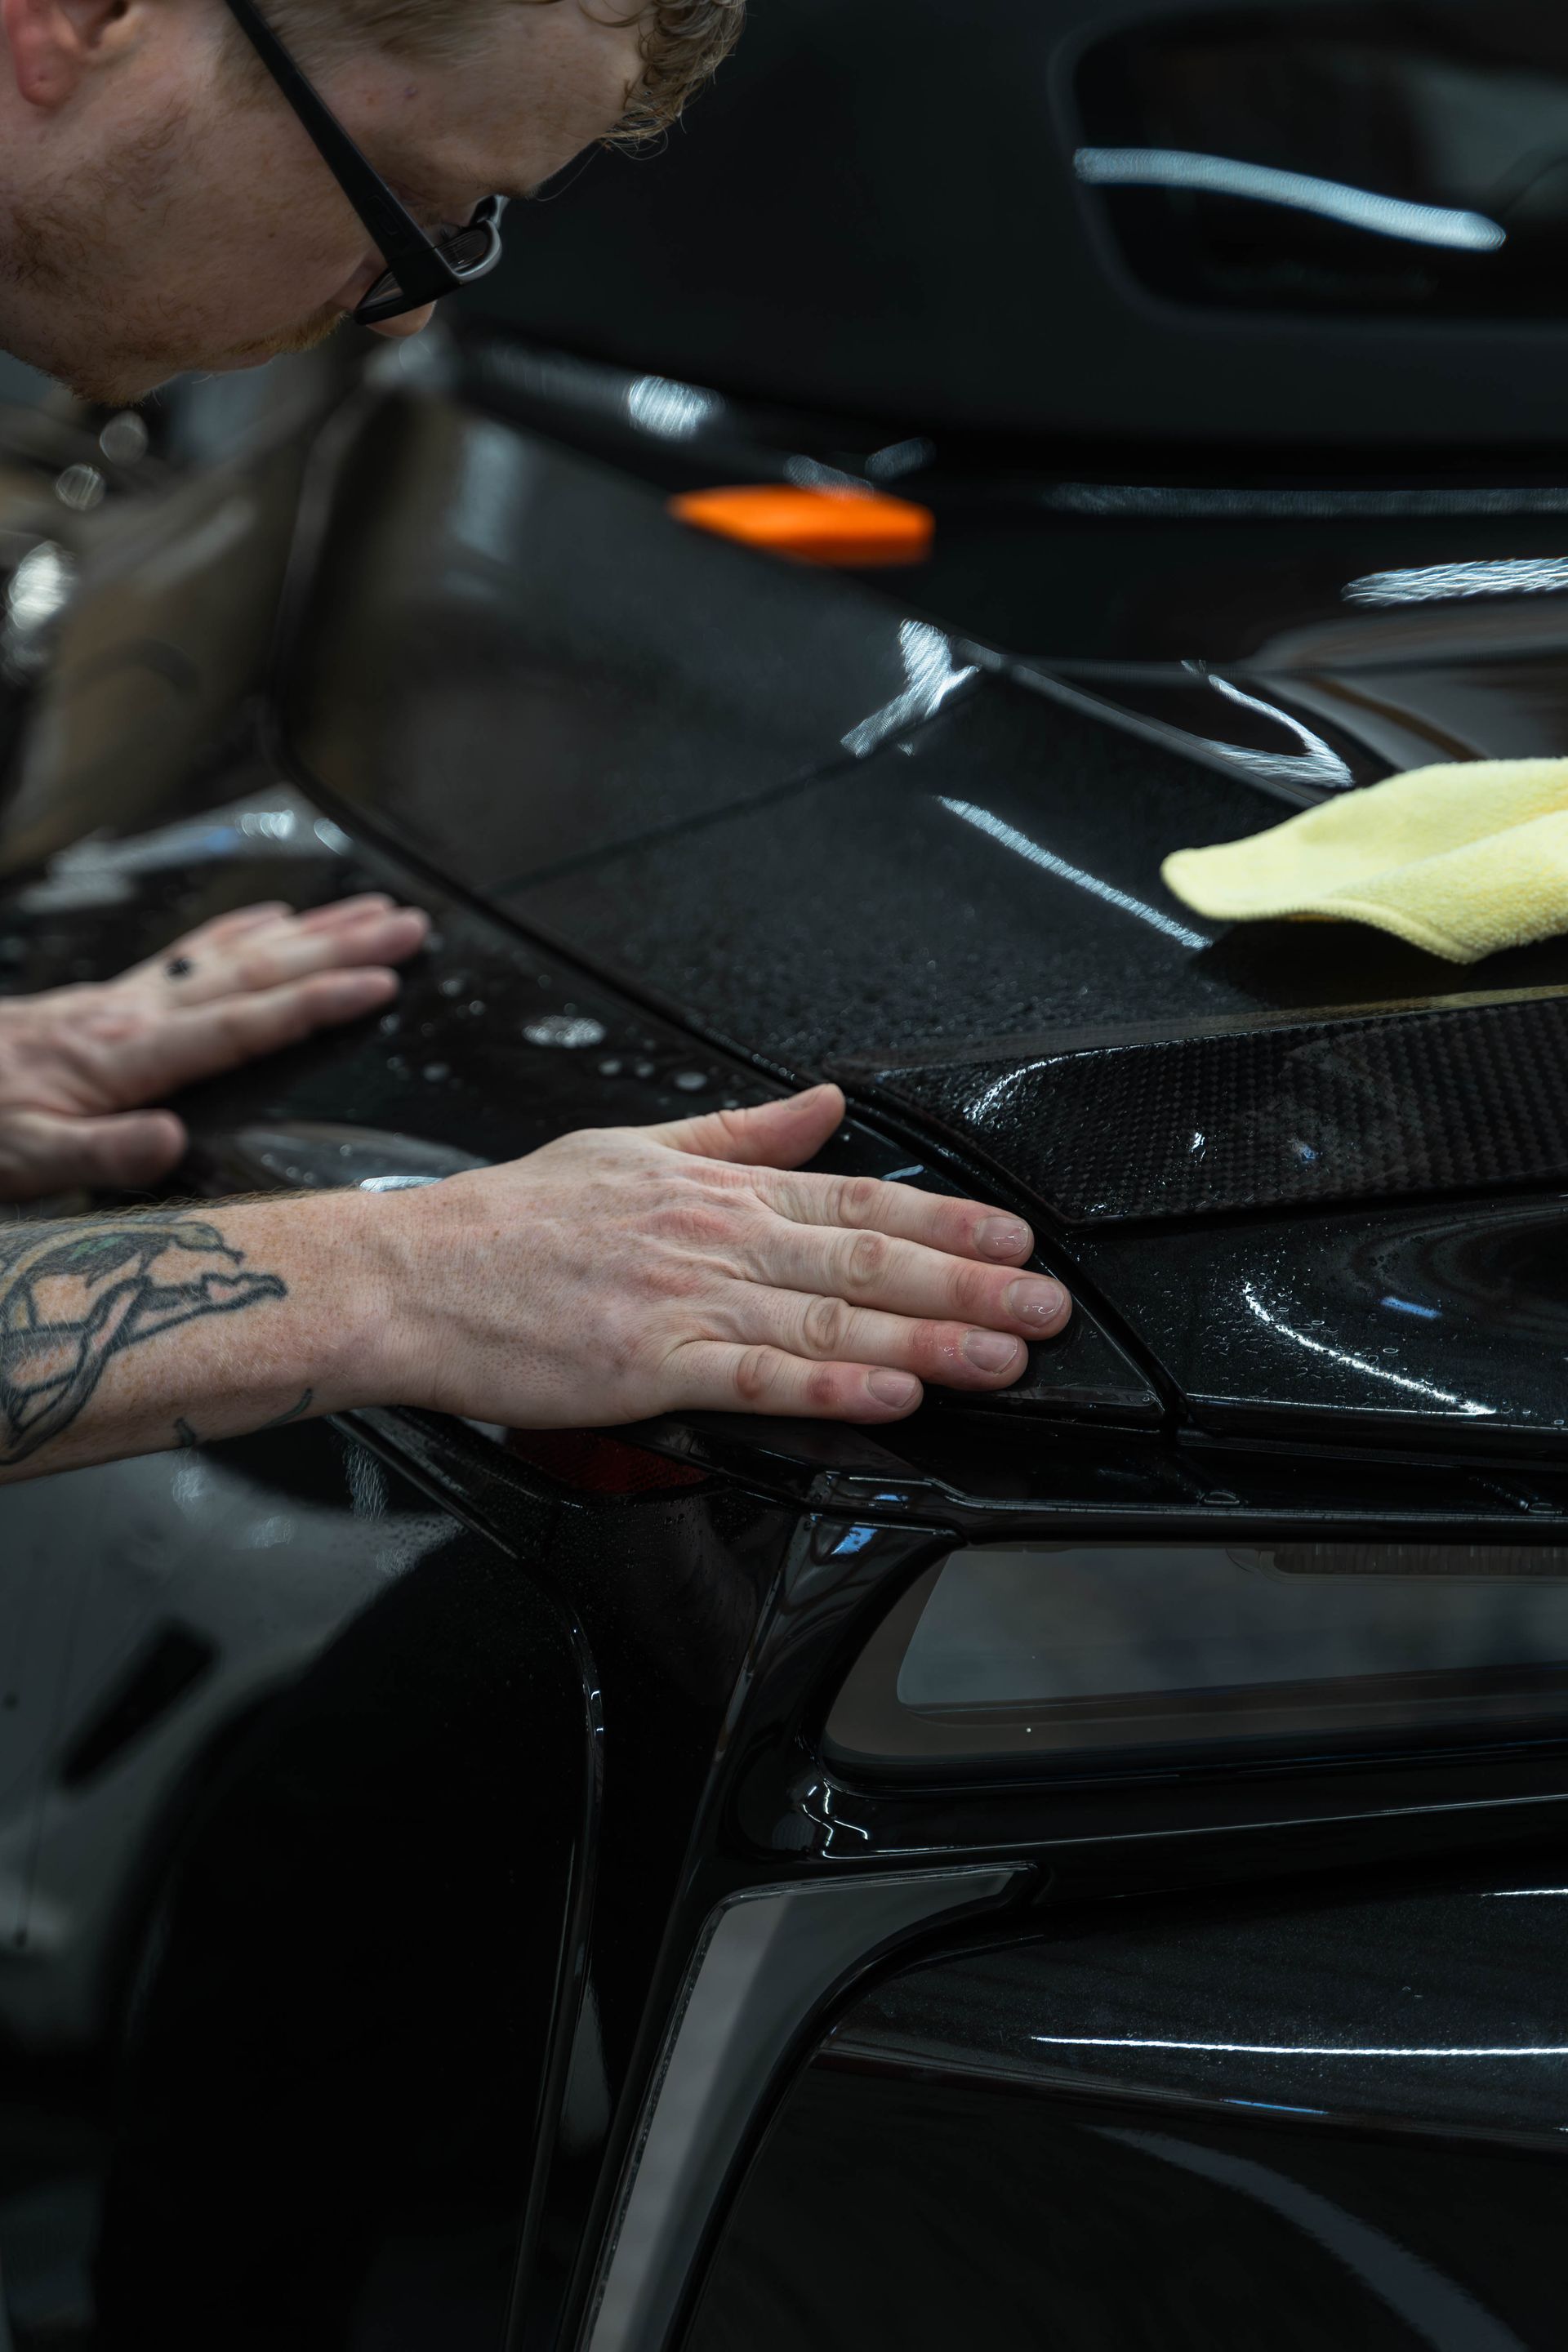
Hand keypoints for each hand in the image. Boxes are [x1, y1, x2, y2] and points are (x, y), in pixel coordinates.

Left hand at [0, 895, 428, 1200]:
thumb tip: (171, 1141)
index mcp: (130, 1055)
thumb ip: (104, 1153)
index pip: (245, 1023)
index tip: (381, 983)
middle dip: (341, 946)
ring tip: (369, 910)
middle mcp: (137, 1013)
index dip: (317, 1002)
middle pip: (258, 970)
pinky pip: (194, 952)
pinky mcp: (112, 998)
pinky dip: (241, 930)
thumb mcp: (29, 1161)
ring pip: (236, 952)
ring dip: (310, 930)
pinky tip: (273, 917)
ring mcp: (127, 999)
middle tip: (408, 924)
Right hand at [384, 1084, 1071, 1426]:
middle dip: (968, 1285)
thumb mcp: (632, 1144)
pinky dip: (833, 1389)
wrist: (408, 1275)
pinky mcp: (651, 1365)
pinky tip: (894, 1395)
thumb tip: (824, 1104)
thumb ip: (740, 1132)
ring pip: (830, 1322)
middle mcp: (713, 1237)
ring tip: (1003, 1356)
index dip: (946, 1222)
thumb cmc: (509, 1222)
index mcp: (713, 1188)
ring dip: (928, 1340)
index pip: (856, 1201)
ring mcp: (685, 1301)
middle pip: (865, 1262)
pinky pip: (760, 1379)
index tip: (1014, 1240)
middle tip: (1045, 1306)